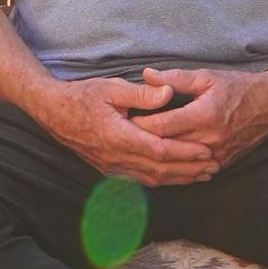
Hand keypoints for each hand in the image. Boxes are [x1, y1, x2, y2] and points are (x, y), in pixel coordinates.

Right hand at [31, 76, 215, 186]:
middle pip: (160, 170)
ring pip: (151, 179)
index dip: (185, 153)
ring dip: (179, 179)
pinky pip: (140, 180)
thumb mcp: (112, 88)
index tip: (206, 151)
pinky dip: (162, 180)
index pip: (160, 150)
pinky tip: (176, 177)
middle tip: (214, 167)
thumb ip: (142, 94)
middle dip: (189, 170)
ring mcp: (111, 167)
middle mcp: (116, 157)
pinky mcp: (109, 169)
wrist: (53, 112)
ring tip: (202, 175)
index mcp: (119, 136)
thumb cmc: (83, 96)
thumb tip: (168, 92)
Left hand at [126, 66, 267, 176]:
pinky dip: (177, 167)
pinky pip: (194, 170)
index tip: (124, 121)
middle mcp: (211, 138)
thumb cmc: (239, 87)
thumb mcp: (207, 76)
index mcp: (204, 115)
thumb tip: (147, 75)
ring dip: (159, 158)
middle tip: (123, 138)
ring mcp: (218, 154)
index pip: (162, 125)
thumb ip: (175, 78)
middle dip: (144, 143)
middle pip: (167, 147)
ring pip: (179, 163)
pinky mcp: (223, 162)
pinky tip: (162, 163)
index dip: (140, 125)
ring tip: (137, 152)